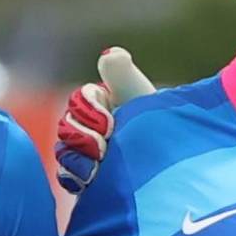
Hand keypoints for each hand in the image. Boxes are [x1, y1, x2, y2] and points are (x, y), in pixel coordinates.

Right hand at [49, 44, 152, 189]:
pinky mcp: (88, 179)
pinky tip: (91, 179)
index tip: (109, 123)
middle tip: (104, 148)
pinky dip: (74, 174)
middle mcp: (99, 127)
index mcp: (111, 105)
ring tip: (99, 165)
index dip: (90, 109)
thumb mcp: (144, 104)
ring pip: (64, 148)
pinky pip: (65, 172)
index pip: (82, 99)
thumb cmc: (163, 137)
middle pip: (68, 123)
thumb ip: (125, 76)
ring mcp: (92, 154)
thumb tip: (110, 53)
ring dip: (78, 155)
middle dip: (83, 135)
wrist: (171, 182)